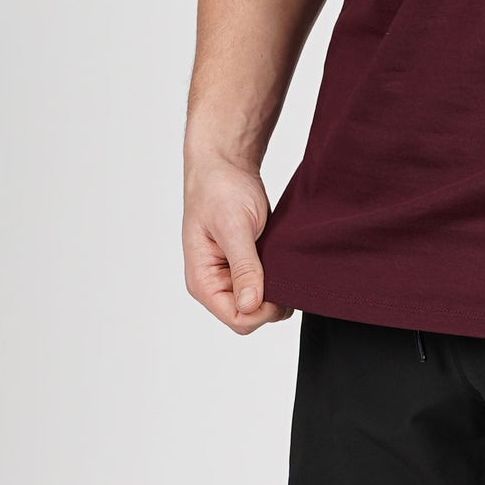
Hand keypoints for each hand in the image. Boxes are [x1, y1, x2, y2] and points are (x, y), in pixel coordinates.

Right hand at [184, 156, 292, 333]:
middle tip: (282, 268)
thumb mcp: (234, 228)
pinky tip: (280, 258)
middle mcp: (214, 285)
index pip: (238, 319)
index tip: (278, 283)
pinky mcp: (245, 267)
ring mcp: (229, 278)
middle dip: (271, 301)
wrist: (224, 165)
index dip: (263, 309)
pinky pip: (265, 287)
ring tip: (280, 259)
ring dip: (277, 289)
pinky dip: (278, 278)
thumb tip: (250, 305)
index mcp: (202, 281)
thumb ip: (243, 268)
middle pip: (250, 317)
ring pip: (261, 305)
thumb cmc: (220, 189)